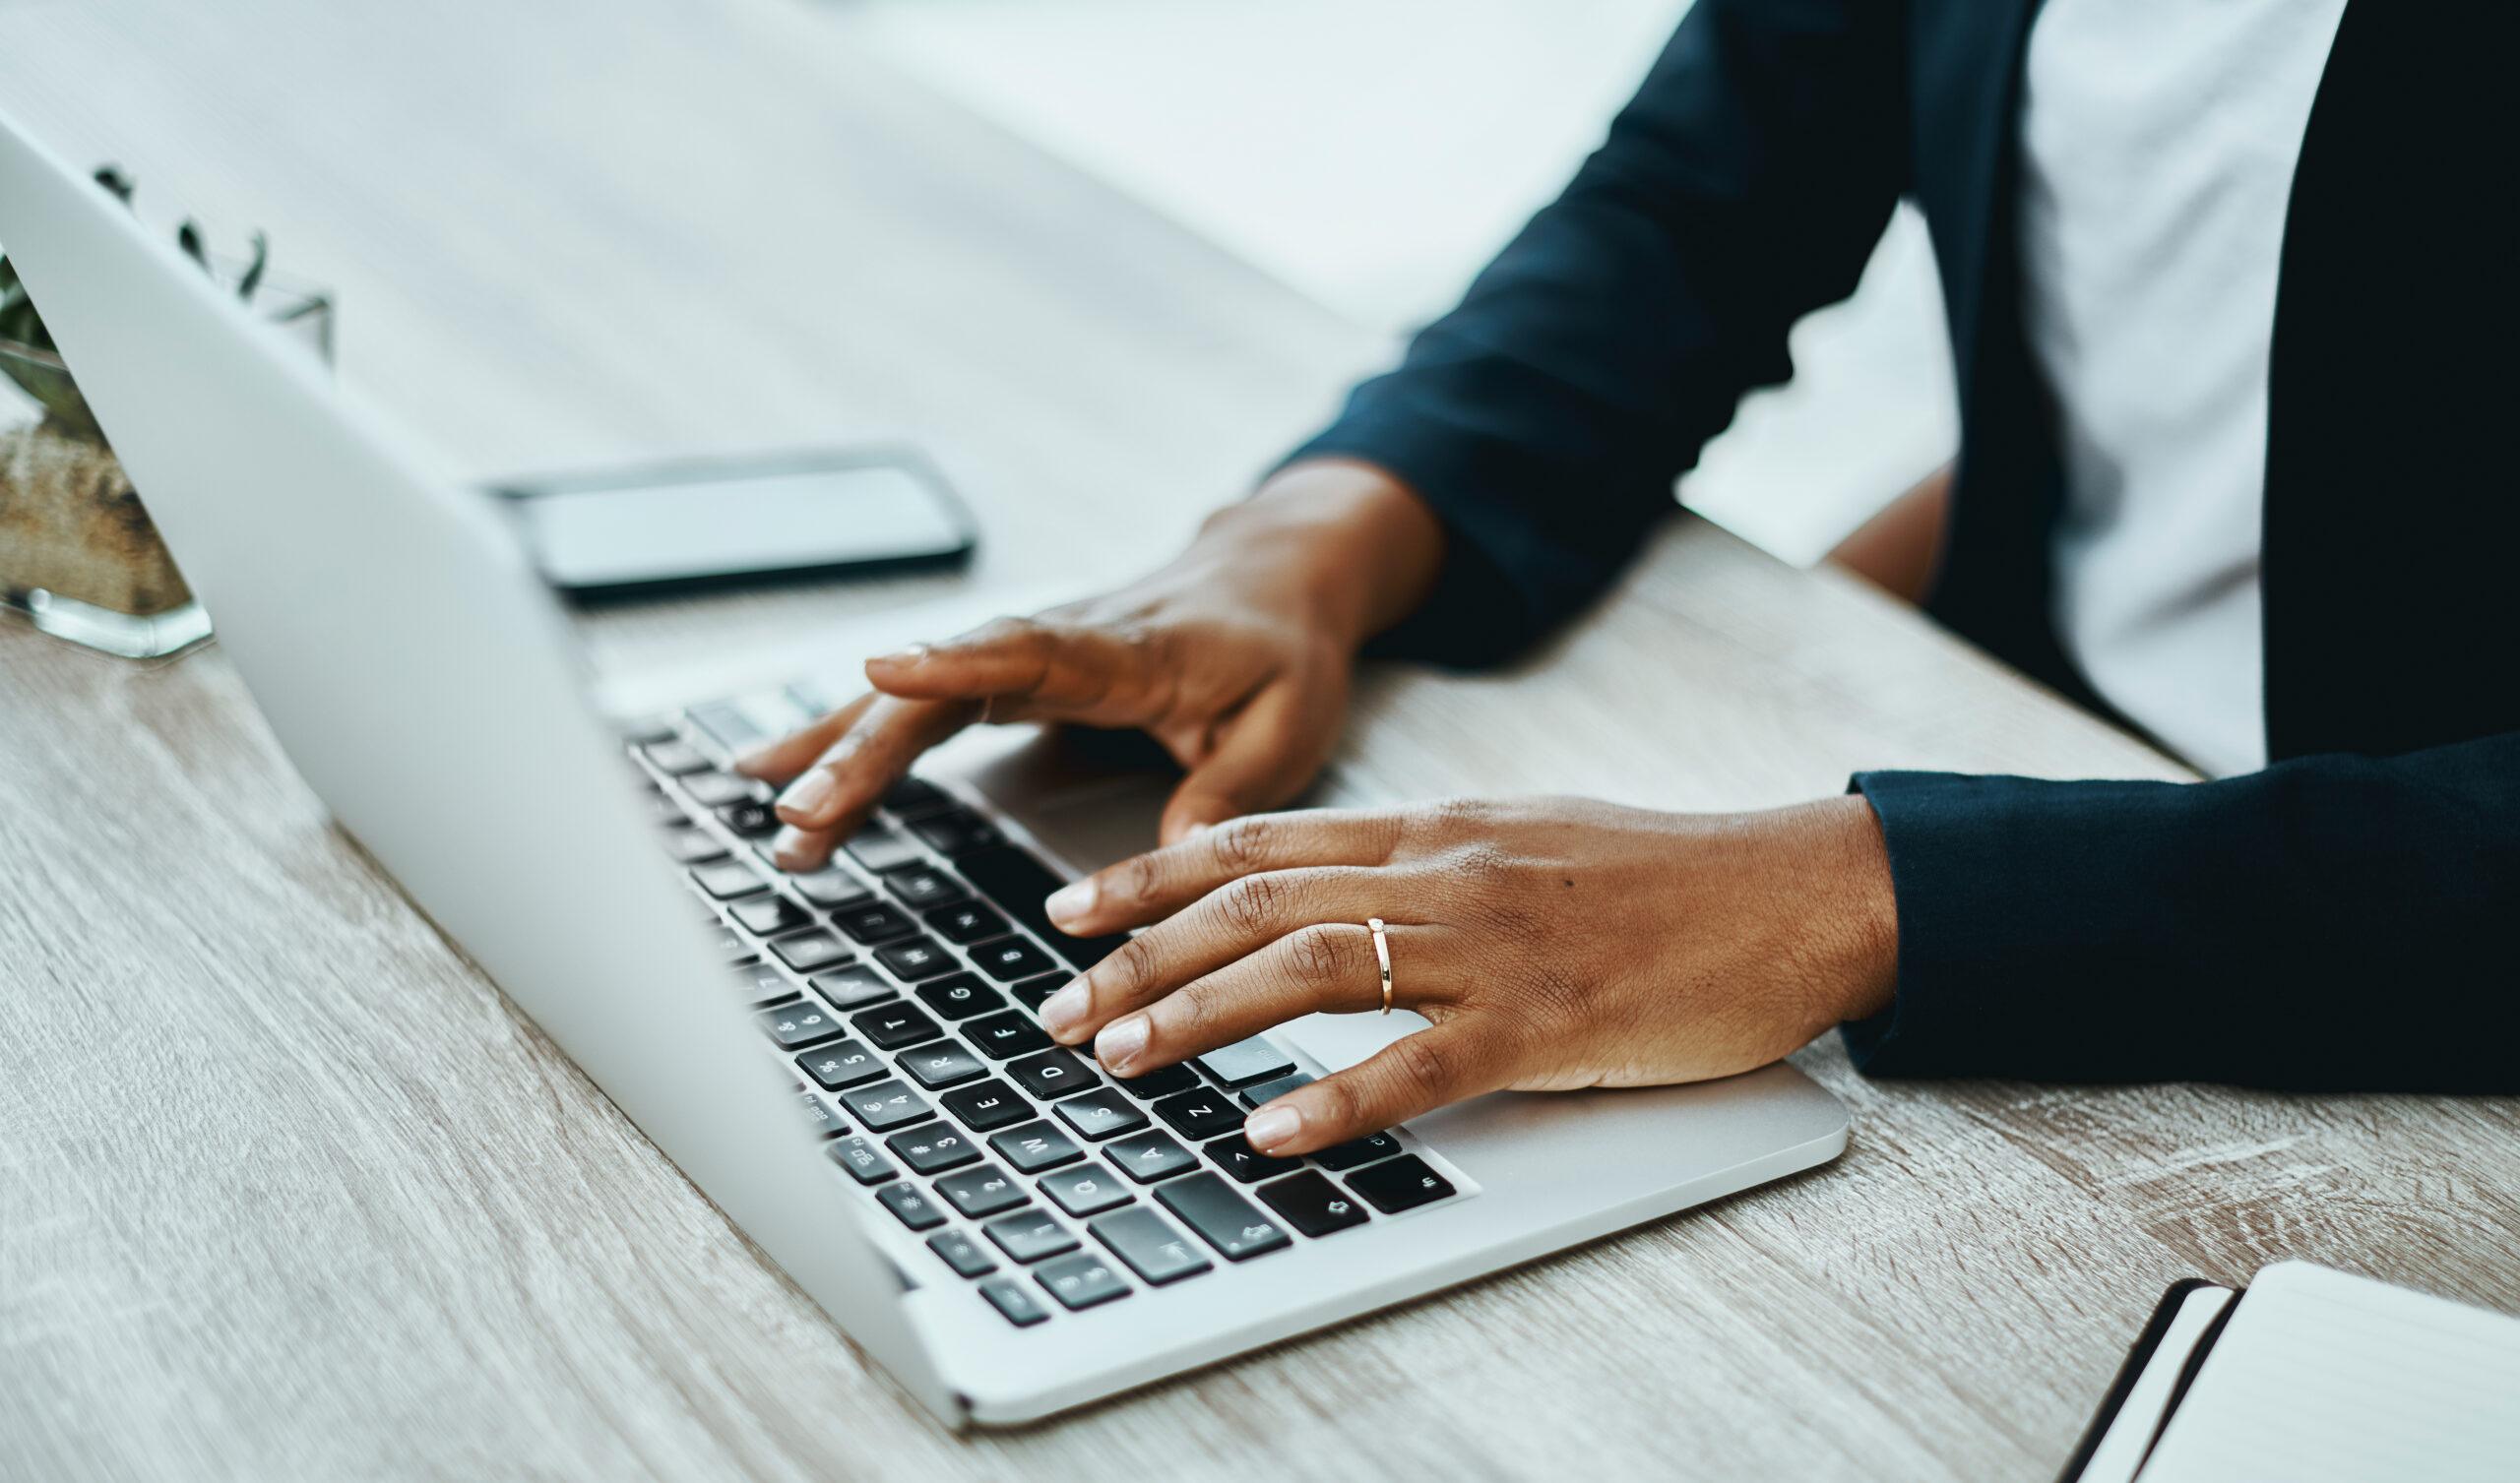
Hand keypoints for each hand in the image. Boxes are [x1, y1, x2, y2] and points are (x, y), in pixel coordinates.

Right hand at [734, 460, 1443, 868]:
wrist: (1274, 574)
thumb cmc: (1283, 648)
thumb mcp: (1289, 723)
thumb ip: (1228, 791)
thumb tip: (1167, 866)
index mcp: (1127, 649)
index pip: (1031, 648)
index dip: (956, 660)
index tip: (884, 672)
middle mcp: (1058, 642)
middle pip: (944, 690)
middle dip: (867, 748)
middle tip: (802, 813)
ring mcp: (1023, 656)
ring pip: (916, 698)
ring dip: (841, 750)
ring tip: (771, 812)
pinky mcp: (1007, 674)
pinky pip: (920, 707)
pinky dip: (852, 739)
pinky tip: (783, 772)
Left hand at [1031, 795, 1897, 1156]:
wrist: (1801, 891)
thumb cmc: (1670, 876)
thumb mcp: (1528, 838)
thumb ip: (1430, 861)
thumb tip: (1339, 890)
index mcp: (1439, 827)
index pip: (1263, 838)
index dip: (1154, 871)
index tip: (1074, 905)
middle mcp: (1447, 873)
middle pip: (1257, 901)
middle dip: (1139, 955)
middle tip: (1058, 1006)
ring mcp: (1494, 946)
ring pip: (1310, 967)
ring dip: (1197, 1015)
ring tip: (1119, 1057)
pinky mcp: (1549, 1024)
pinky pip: (1418, 1065)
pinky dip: (1334, 1099)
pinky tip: (1269, 1131)